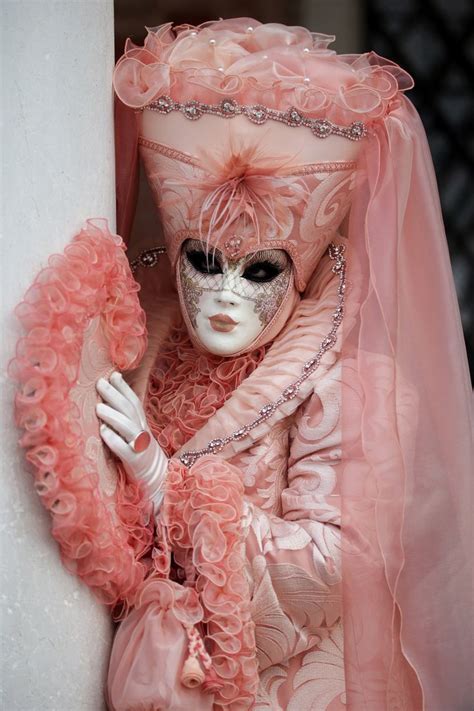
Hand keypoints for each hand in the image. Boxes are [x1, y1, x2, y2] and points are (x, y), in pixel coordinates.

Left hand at [96, 371, 167, 510]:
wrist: (158, 480)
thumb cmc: (140, 454)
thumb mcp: (136, 434)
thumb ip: (126, 419)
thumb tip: (108, 401)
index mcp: (142, 424)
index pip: (134, 402)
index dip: (124, 388)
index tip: (113, 374)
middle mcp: (142, 432)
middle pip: (130, 410)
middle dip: (115, 395)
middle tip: (100, 383)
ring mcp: (140, 447)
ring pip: (128, 428)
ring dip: (113, 416)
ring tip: (98, 408)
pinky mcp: (136, 462)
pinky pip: (126, 450)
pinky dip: (115, 441)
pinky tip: (104, 433)